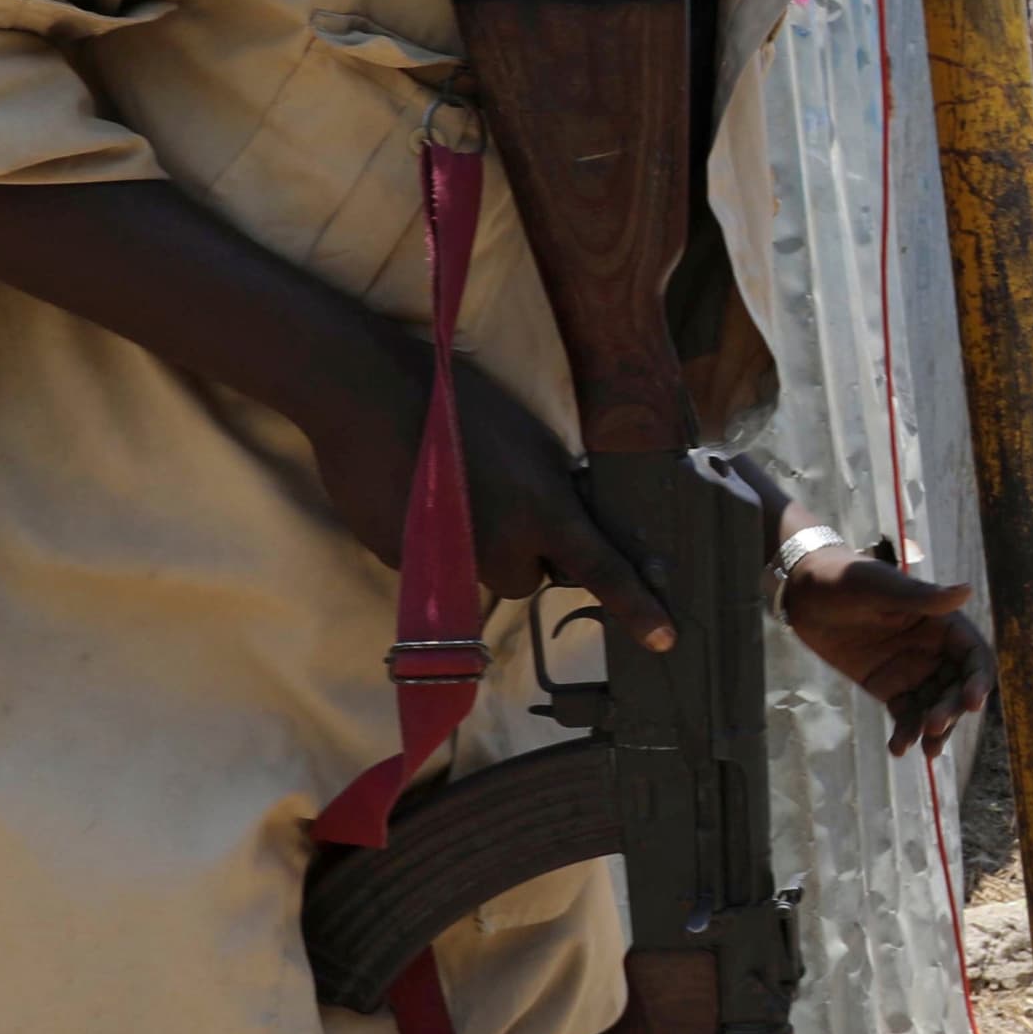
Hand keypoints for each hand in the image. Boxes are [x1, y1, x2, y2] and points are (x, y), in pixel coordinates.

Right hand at [308, 340, 675, 649]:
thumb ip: (556, 492)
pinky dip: (434, 541)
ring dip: (479, 549)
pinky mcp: (404, 560)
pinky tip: (417, 493)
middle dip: (523, 556)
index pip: (603, 569)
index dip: (636, 606)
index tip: (663, 639)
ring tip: (457, 490)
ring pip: (480, 573)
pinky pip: (434, 565)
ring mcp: (451, 559)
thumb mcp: (532, 442)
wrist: (369, 394)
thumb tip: (573, 522)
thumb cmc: (460, 405)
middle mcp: (502, 545)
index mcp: (544, 510)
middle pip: (528, 579)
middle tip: (503, 504)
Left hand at [783, 549, 994, 755]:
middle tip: (933, 727)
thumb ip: (923, 597)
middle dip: (951, 710)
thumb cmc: (845, 579)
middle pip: (957, 688)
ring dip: (933, 729)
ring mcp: (912, 671)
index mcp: (942, 623)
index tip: (972, 702)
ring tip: (923, 750)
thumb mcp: (881, 588)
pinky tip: (899, 748)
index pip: (973, 656)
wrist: (804, 593)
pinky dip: (906, 732)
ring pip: (935, 706)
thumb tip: (967, 590)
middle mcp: (934, 650)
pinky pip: (906, 714)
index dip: (978, 679)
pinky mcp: (889, 687)